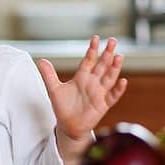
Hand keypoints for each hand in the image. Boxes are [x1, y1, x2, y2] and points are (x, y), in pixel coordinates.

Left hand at [38, 36, 126, 164]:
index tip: (95, 38)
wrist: (68, 125)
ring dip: (114, 68)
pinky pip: (112, 96)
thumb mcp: (53, 89)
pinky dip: (118, 90)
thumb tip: (41, 60)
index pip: (88, 60)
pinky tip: (123, 81)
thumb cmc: (63, 107)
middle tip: (112, 40)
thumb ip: (49, 75)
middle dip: (107, 53)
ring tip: (119, 56)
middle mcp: (92, 83)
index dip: (92, 50)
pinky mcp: (102, 105)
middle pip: (101, 65)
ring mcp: (98, 93)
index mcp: (81, 77)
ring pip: (109, 78)